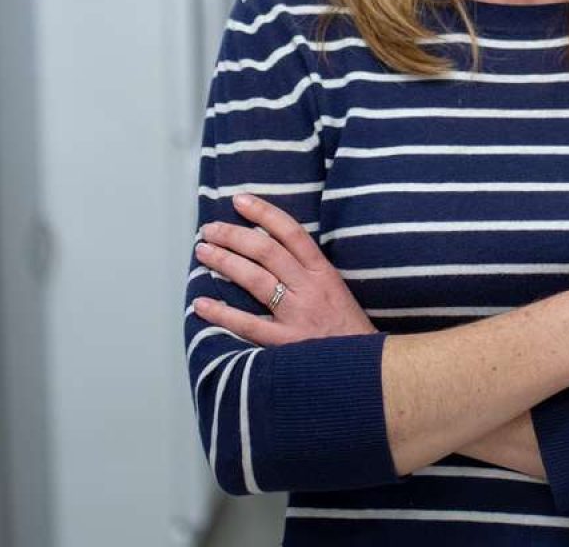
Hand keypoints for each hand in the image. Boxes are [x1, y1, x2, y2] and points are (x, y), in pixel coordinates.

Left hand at [192, 194, 376, 344]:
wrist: (367, 367)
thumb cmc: (347, 328)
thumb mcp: (335, 288)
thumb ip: (308, 271)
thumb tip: (271, 251)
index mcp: (322, 271)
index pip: (291, 232)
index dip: (264, 212)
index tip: (240, 200)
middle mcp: (309, 287)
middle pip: (266, 251)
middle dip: (234, 235)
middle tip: (209, 228)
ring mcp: (297, 314)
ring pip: (255, 279)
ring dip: (224, 262)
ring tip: (203, 251)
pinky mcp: (285, 343)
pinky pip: (247, 324)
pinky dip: (221, 313)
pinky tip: (200, 303)